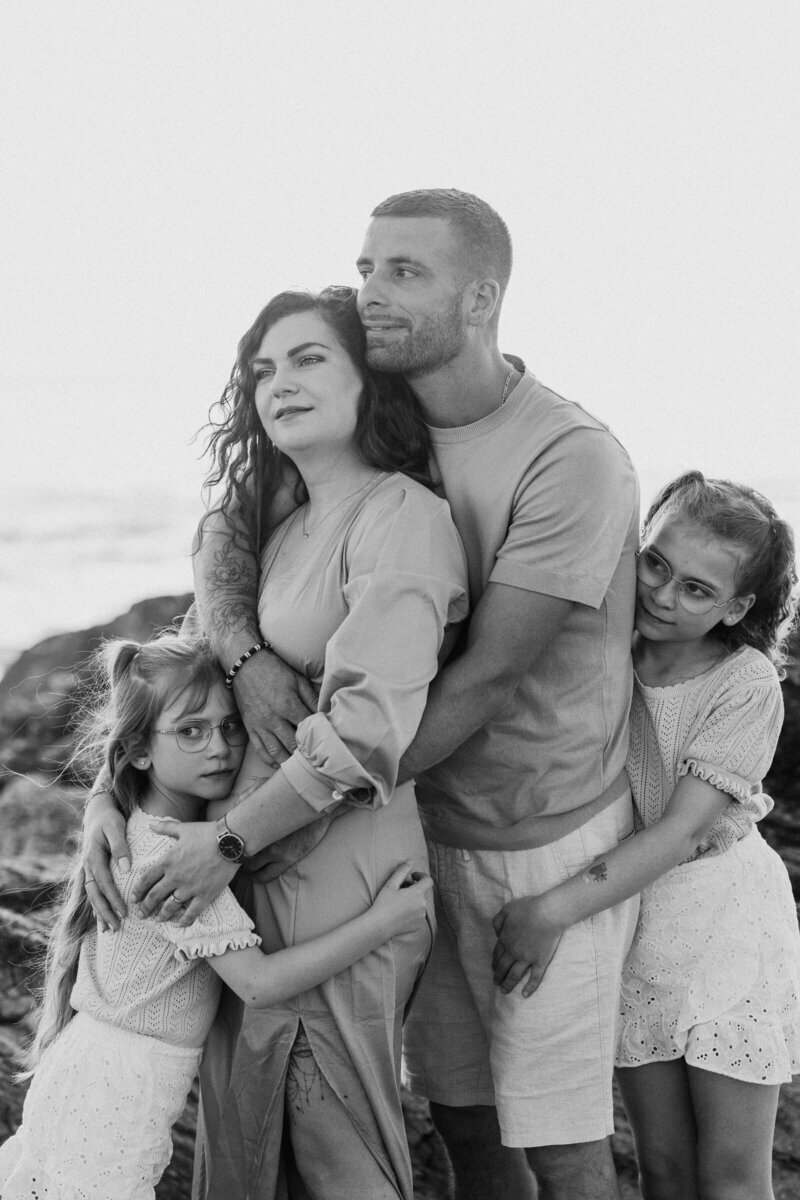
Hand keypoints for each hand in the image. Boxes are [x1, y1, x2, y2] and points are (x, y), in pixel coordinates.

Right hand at [83, 793, 130, 930]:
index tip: (124, 912)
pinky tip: (102, 920)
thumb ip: (121, 847)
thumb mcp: (116, 828)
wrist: (98, 812)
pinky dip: (97, 907)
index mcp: (93, 857)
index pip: (104, 883)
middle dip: (105, 912)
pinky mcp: (92, 871)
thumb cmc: (110, 819)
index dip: (113, 899)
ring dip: (100, 913)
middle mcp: (88, 866)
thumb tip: (127, 868)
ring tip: (110, 930)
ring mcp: (88, 870)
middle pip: (94, 895)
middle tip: (117, 927)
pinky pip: (93, 893)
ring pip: (92, 896)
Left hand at [132, 819, 236, 925]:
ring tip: (159, 919)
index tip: (134, 898)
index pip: (146, 879)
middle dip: (145, 907)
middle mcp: (175, 877)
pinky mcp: (205, 894)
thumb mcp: (183, 828)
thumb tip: (150, 825)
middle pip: (154, 896)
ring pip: (170, 907)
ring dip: (162, 915)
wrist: (230, 840)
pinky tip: (180, 925)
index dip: (138, 890)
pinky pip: (192, 912)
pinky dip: (185, 921)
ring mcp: (190, 887)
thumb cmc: (206, 832)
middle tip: (141, 915)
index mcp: (168, 861)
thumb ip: (165, 827)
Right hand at [233, 649, 317, 765]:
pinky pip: (260, 749)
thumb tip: (324, 714)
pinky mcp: (250, 727)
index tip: (325, 744)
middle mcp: (273, 719)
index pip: (307, 729)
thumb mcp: (298, 680)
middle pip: (293, 745)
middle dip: (304, 754)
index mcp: (288, 705)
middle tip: (315, 760)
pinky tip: (279, 764)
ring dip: (288, 762)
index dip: (317, 737)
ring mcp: (260, 725)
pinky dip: (269, 760)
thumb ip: (311, 699)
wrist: (245, 665)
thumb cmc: (274, 670)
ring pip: (276, 752)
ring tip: (299, 767)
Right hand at [372, 863, 432, 938]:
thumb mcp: (391, 885)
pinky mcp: (418, 925)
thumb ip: (402, 871)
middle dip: (413, 889)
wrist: (379, 926)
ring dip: (413, 900)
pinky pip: (418, 915)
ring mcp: (421, 917)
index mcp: (417, 894)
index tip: (412, 876)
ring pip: (420, 904)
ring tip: (398, 903)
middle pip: (422, 892)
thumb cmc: (383, 904)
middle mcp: (423, 905)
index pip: (428, 881)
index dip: (421, 876)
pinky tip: (400, 913)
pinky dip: (412, 911)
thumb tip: (411, 861)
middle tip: (399, 890)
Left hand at [491, 896, 562, 998]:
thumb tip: (496, 933)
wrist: (547, 913)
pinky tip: (525, 995)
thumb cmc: (528, 908)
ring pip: (515, 975)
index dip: (494, 962)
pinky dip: (530, 987)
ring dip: (508, 984)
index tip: (493, 968)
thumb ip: (498, 921)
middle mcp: (514, 952)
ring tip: (504, 991)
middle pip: (503, 967)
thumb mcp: (507, 909)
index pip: (497, 954)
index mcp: (505, 939)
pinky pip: (534, 978)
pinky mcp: (540, 961)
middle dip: (498, 976)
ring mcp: (527, 958)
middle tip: (496, 983)